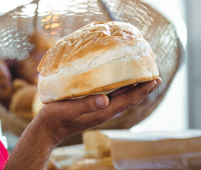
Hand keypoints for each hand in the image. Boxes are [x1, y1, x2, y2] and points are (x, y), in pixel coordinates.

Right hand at [35, 78, 161, 143]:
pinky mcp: (91, 106)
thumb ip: (86, 105)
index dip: (143, 90)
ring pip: (121, 96)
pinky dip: (119, 87)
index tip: (155, 79)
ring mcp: (98, 108)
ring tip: (140, 74)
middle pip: (129, 98)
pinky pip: (111, 95)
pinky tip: (116, 79)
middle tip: (154, 73)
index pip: (128, 100)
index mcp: (102, 111)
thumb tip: (106, 99)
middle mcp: (104, 110)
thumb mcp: (70, 110)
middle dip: (142, 87)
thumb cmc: (56, 118)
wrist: (47, 128)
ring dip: (132, 86)